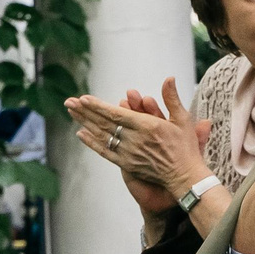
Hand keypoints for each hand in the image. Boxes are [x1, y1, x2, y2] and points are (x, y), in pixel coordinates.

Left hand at [64, 76, 212, 212]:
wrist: (184, 176)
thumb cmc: (185, 147)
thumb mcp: (183, 119)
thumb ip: (172, 98)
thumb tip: (169, 78)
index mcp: (148, 126)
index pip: (117, 114)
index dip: (98, 106)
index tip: (84, 98)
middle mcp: (135, 139)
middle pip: (104, 123)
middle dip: (85, 111)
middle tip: (69, 102)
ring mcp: (128, 153)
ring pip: (102, 135)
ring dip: (85, 122)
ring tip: (72, 112)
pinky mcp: (126, 164)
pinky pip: (104, 151)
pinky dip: (91, 142)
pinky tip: (81, 133)